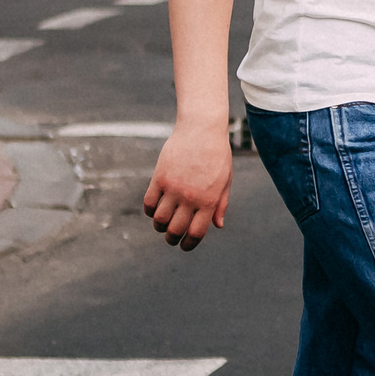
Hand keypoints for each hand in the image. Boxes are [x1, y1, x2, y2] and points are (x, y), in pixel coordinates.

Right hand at [143, 122, 231, 250]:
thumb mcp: (225, 180)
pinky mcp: (159, 178)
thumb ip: (220, 204)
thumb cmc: (217, 155)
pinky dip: (149, 211)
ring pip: (159, 219)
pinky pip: (149, 203)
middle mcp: (190, 197)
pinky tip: (155, 209)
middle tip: (171, 238)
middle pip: (175, 230)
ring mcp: (173, 188)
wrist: (202, 129)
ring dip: (159, 226)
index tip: (184, 246)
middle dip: (172, 239)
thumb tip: (218, 225)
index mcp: (209, 201)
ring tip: (162, 224)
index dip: (188, 244)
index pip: (196, 233)